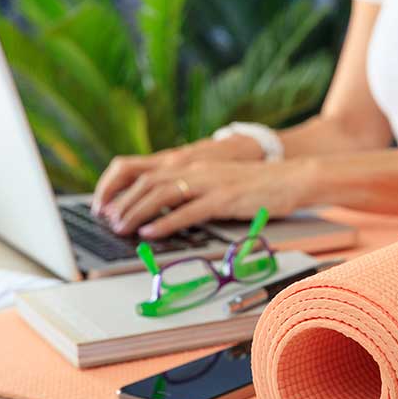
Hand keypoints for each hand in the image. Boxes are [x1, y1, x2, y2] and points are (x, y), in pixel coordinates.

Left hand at [102, 159, 317, 237]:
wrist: (292, 177)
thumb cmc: (257, 185)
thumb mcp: (219, 183)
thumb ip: (194, 192)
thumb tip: (168, 211)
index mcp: (193, 165)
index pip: (147, 173)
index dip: (122, 189)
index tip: (106, 205)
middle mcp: (197, 170)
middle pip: (148, 183)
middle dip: (123, 202)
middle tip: (107, 220)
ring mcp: (210, 183)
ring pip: (162, 195)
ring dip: (137, 212)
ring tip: (121, 227)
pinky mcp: (224, 198)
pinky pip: (188, 211)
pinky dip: (166, 222)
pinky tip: (150, 232)